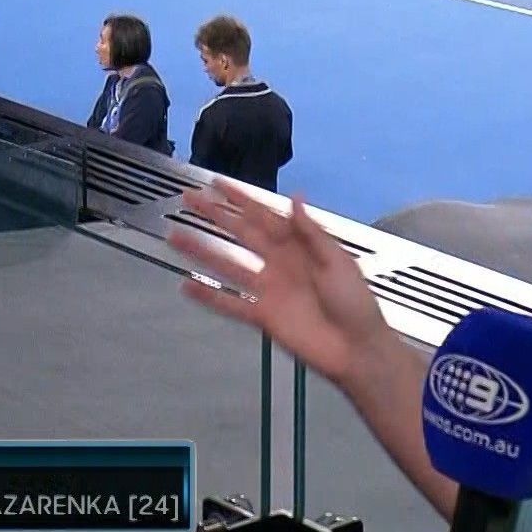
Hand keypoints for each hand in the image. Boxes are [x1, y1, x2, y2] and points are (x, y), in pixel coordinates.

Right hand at [168, 182, 394, 392]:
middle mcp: (279, 262)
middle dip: (215, 215)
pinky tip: (187, 285)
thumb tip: (295, 198)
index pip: (264, 214)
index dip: (241, 198)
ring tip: (175, 236)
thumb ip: (311, 231)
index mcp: (298, 245)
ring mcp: (268, 289)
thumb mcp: (338, 259)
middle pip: (240, 232)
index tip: (217, 184)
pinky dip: (208, 295)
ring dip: (202, 250)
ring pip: (228, 264)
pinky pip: (230, 303)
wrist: (356, 348)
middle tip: (189, 199)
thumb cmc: (355, 302)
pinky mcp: (262, 316)